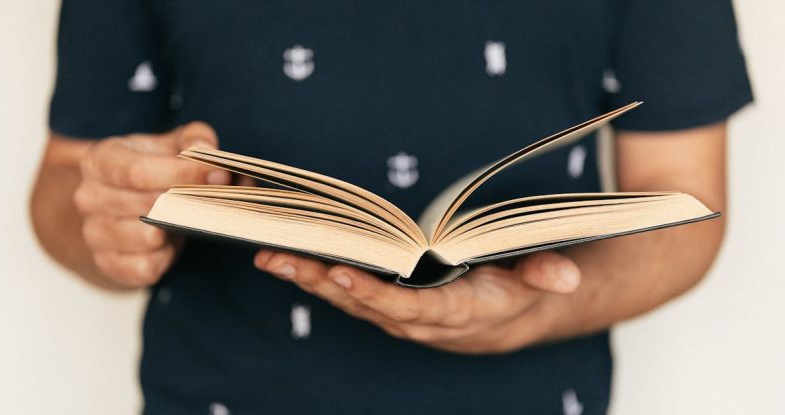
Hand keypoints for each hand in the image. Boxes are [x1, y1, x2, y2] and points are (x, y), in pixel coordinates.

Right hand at [73, 122, 229, 287]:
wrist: (121, 207)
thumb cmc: (153, 170)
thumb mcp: (171, 145)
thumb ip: (194, 141)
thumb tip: (210, 157)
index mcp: (100, 161)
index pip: (137, 172)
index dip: (183, 174)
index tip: (217, 175)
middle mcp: (89, 197)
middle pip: (148, 205)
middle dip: (190, 203)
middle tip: (217, 200)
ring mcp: (94, 233)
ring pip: (147, 238)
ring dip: (176, 231)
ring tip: (188, 220)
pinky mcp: (107, 264)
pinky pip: (144, 268)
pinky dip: (164, 259)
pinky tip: (169, 245)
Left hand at [254, 249, 580, 353]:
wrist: (503, 321)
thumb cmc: (516, 293)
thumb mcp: (536, 282)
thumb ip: (545, 277)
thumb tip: (564, 277)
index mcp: (452, 313)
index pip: (407, 308)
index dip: (374, 294)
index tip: (342, 272)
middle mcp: (417, 319)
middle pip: (363, 303)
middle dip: (322, 281)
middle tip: (282, 256)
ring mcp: (397, 314)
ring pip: (347, 299)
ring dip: (309, 278)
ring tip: (270, 255)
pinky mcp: (385, 304)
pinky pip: (347, 292)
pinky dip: (316, 275)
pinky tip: (288, 257)